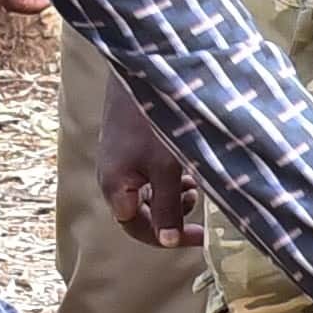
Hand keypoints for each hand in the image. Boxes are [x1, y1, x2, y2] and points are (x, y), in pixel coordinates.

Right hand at [93, 81, 203, 248]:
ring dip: (171, 195)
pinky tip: (184, 164)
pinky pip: (146, 175)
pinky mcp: (127, 146)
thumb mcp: (166, 168)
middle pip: (142, 213)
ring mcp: (119, 161)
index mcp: (115, 187)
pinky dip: (167, 177)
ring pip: (146, 193)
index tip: (201, 236)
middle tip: (197, 200)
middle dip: (172, 214)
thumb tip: (169, 242)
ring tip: (192, 181)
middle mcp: (112, 178)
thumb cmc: (152, 119)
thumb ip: (167, 207)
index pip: (138, 229)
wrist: (137, 69)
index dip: (169, 239)